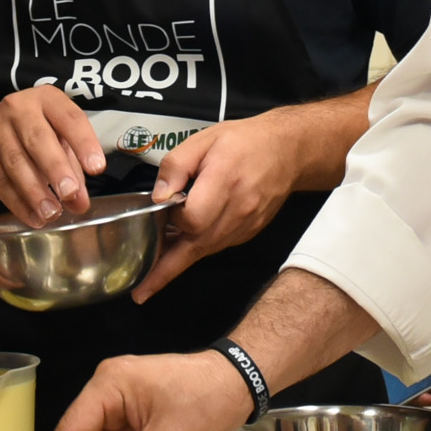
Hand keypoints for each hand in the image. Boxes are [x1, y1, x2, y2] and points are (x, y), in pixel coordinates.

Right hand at [0, 86, 106, 224]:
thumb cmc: (31, 133)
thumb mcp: (57, 138)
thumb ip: (73, 168)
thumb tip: (80, 202)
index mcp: (46, 100)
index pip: (69, 118)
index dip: (84, 143)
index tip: (96, 167)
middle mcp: (18, 109)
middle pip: (38, 139)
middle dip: (56, 168)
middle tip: (70, 193)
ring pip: (17, 163)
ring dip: (36, 192)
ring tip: (52, 212)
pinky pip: (1, 183)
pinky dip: (19, 204)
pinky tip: (34, 217)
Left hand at [129, 116, 302, 299]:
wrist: (287, 150)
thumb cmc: (246, 142)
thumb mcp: (203, 140)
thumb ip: (176, 165)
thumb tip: (159, 196)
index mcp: (225, 182)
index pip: (192, 220)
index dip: (172, 219)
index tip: (164, 207)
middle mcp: (238, 210)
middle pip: (196, 247)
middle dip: (166, 269)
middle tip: (143, 290)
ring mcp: (245, 226)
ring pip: (206, 251)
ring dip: (181, 259)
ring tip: (156, 269)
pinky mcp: (247, 232)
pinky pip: (217, 246)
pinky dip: (198, 247)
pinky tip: (185, 240)